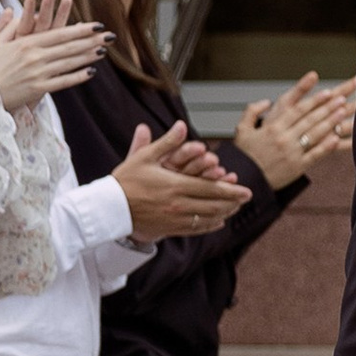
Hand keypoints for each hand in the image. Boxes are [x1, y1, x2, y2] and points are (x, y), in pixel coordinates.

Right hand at [0, 0, 106, 110]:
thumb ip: (8, 26)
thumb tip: (14, 9)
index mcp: (26, 42)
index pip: (59, 33)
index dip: (80, 29)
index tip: (96, 25)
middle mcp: (35, 56)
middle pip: (69, 47)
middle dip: (91, 41)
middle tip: (108, 36)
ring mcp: (38, 73)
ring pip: (68, 62)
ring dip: (88, 56)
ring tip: (104, 50)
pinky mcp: (38, 89)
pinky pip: (63, 82)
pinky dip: (77, 77)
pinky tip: (91, 72)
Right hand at [112, 121, 250, 241]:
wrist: (109, 208)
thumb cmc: (126, 180)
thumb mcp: (145, 157)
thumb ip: (167, 143)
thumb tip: (182, 125)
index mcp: (176, 185)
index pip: (211, 188)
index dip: (231, 190)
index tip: (247, 190)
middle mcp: (179, 204)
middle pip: (214, 205)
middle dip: (233, 202)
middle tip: (246, 199)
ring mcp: (175, 219)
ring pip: (207, 219)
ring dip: (224, 214)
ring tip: (235, 209)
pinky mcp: (169, 229)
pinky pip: (195, 229)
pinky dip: (210, 226)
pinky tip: (217, 222)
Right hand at [232, 71, 355, 193]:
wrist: (245, 181)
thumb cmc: (244, 156)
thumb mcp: (242, 130)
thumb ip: (252, 112)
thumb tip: (266, 102)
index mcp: (272, 128)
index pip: (297, 110)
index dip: (313, 100)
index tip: (327, 92)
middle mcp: (283, 138)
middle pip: (309, 120)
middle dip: (326, 108)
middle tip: (340, 99)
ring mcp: (292, 153)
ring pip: (314, 134)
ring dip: (330, 123)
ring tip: (343, 113)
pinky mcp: (297, 167)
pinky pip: (314, 155)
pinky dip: (326, 147)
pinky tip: (337, 139)